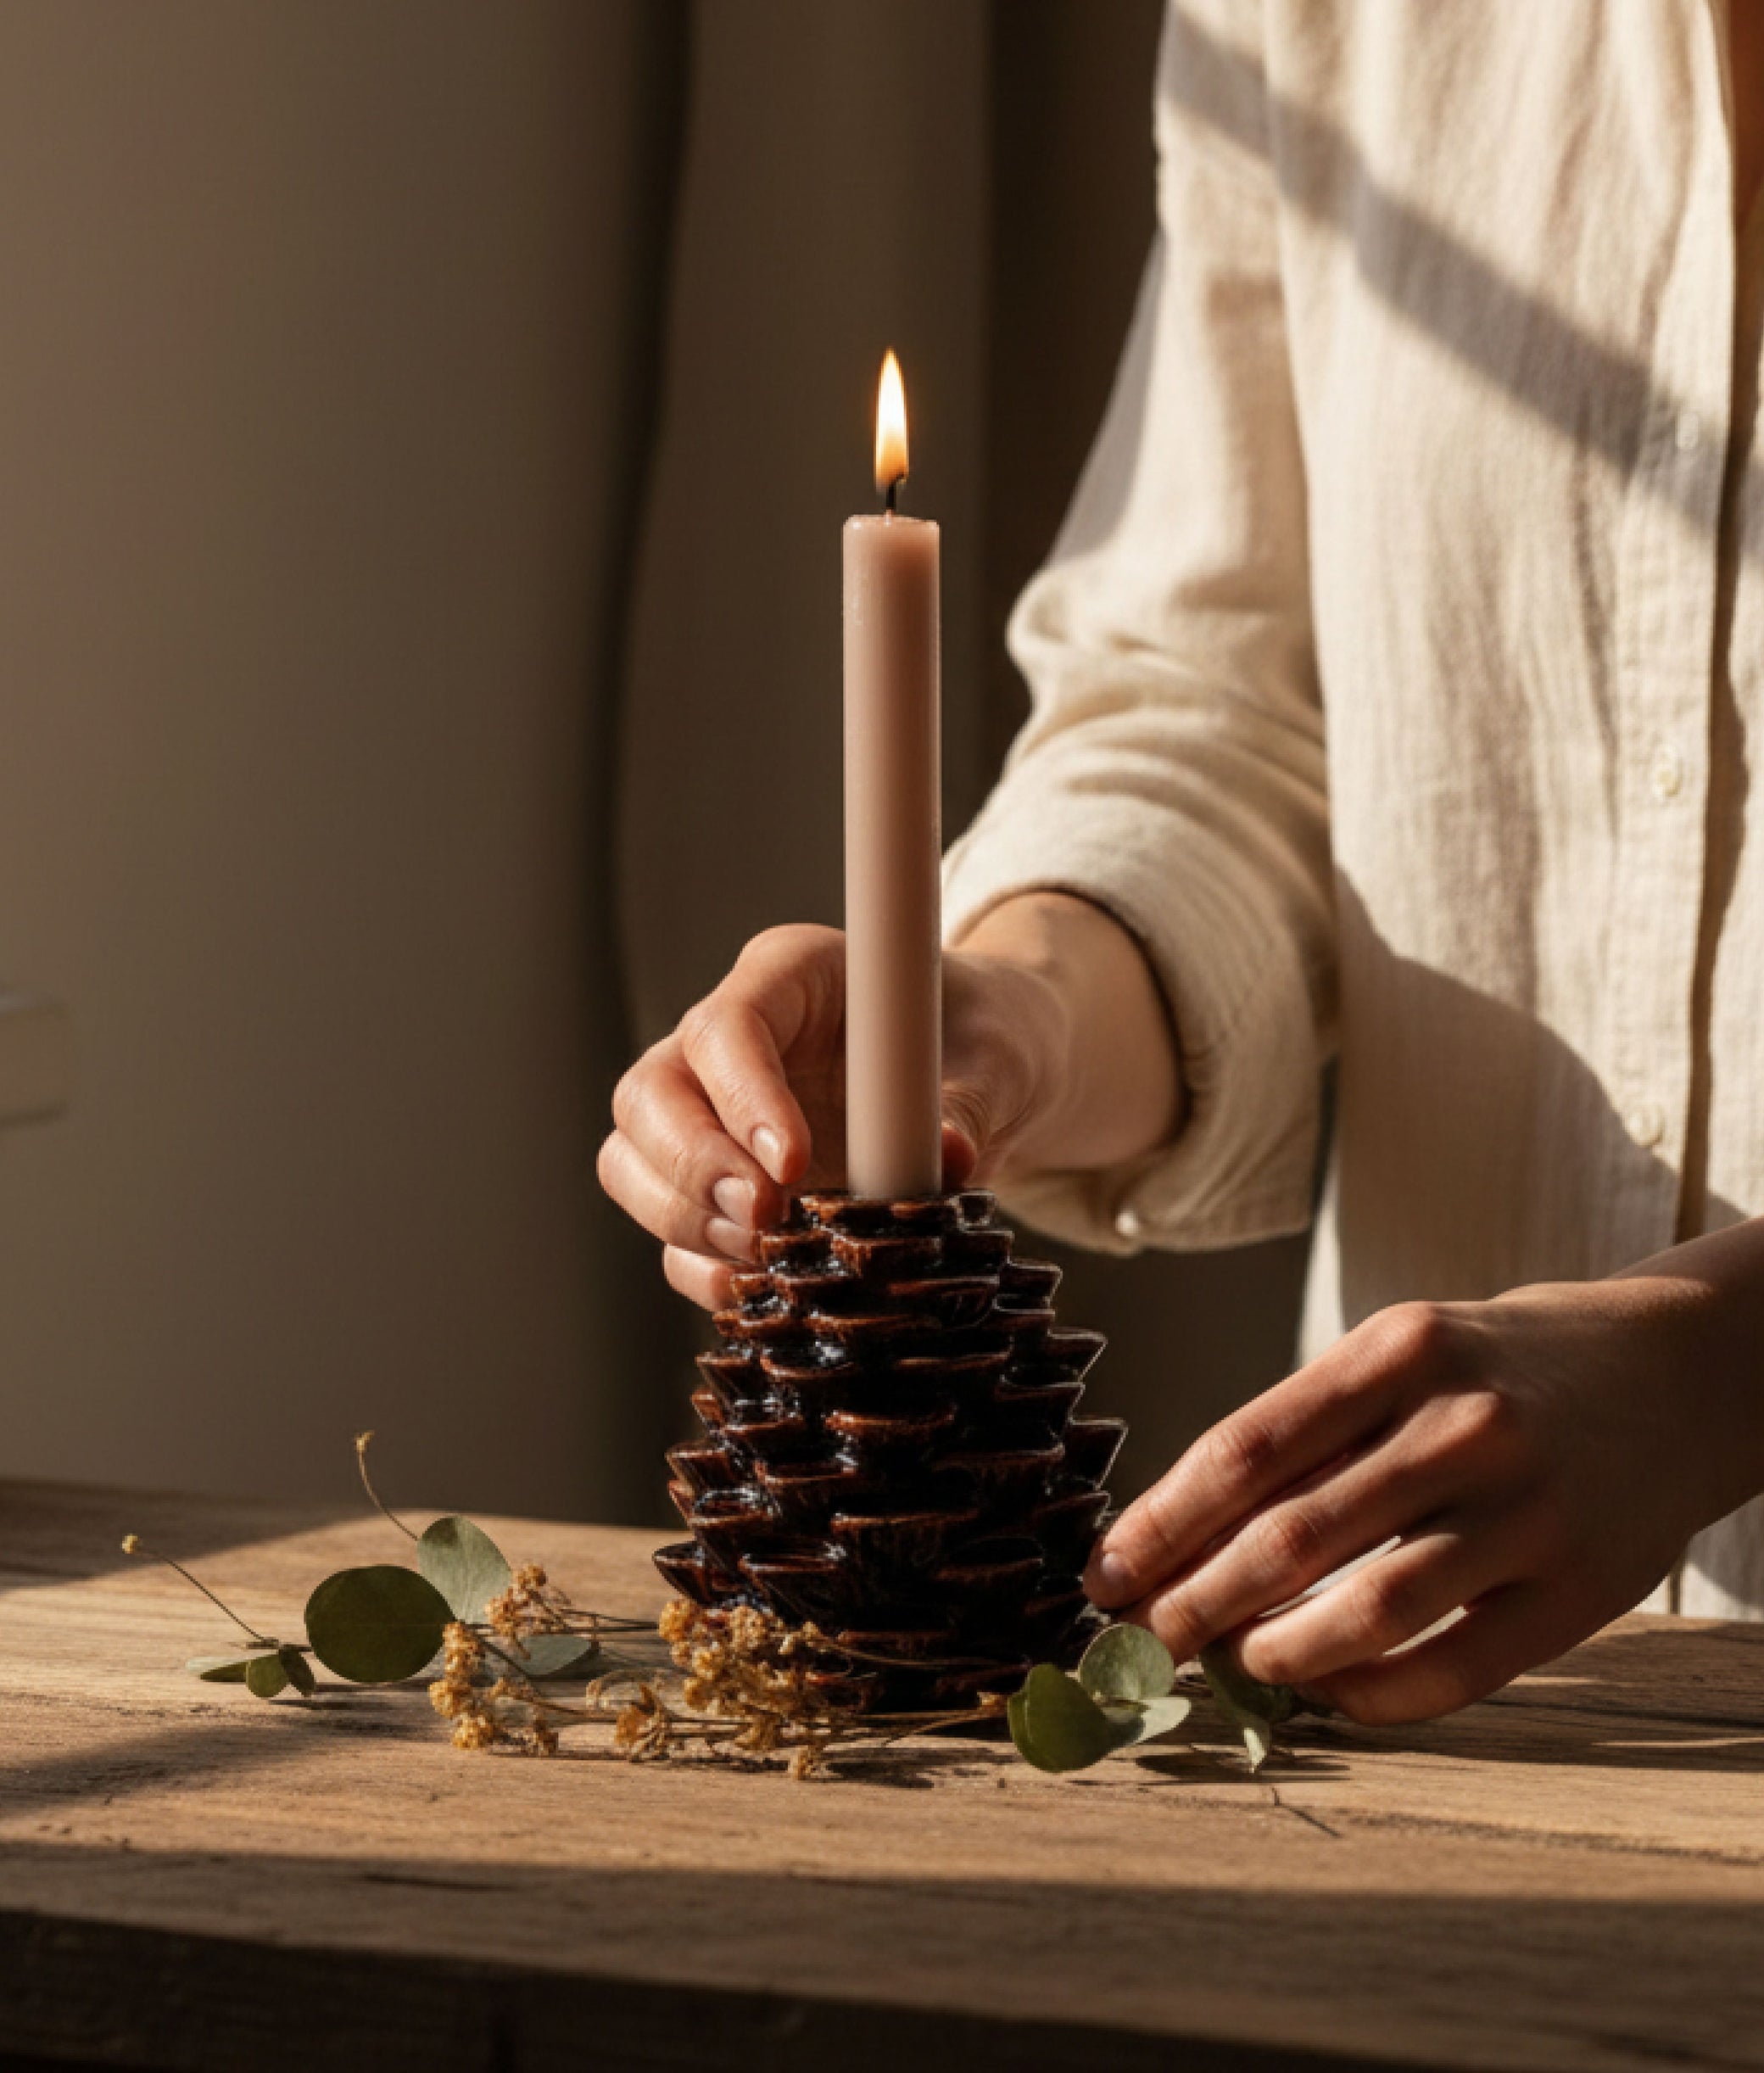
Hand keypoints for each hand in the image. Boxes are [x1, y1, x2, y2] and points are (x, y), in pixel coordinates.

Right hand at [596, 921, 1070, 1308]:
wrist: (983, 1076)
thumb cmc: (983, 1039)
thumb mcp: (998, 1058)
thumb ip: (968, 1105)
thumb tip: (947, 1160)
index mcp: (792, 975)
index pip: (728, 1025)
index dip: (744, 1095)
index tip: (792, 1162)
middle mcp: (728, 1041)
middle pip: (651, 1094)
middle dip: (693, 1166)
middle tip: (764, 1218)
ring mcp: (711, 1114)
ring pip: (634, 1161)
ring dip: (686, 1220)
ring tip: (764, 1252)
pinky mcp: (721, 1186)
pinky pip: (672, 1231)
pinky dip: (701, 1267)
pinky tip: (758, 1286)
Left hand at [1085, 1227, 1763, 1723]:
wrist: (1677, 1371)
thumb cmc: (1496, 1368)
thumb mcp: (1403, 1353)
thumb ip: (1311, 1429)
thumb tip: (1181, 1534)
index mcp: (1400, 1349)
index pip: (1248, 1447)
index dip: (1162, 1523)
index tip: (1104, 1575)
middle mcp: (1463, 1424)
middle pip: (1293, 1536)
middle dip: (1196, 1601)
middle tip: (1141, 1641)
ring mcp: (1528, 1510)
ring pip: (1369, 1611)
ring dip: (1277, 1651)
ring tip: (1232, 1660)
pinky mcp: (1580, 1591)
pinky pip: (1455, 1670)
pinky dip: (1372, 1696)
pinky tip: (1326, 1691)